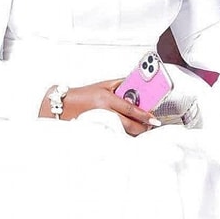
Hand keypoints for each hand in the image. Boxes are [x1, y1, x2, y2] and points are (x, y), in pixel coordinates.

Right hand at [41, 80, 160, 135]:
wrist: (66, 104)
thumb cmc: (84, 94)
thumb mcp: (103, 85)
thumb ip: (120, 84)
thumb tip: (136, 84)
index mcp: (107, 98)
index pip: (130, 108)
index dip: (144, 115)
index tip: (153, 118)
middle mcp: (104, 111)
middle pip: (128, 124)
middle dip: (142, 126)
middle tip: (149, 125)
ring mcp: (101, 122)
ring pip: (123, 131)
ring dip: (134, 131)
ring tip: (140, 128)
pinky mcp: (98, 130)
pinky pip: (115, 133)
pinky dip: (123, 133)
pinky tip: (126, 132)